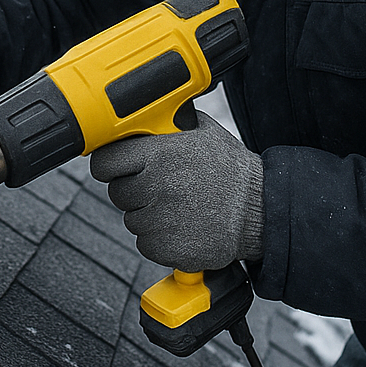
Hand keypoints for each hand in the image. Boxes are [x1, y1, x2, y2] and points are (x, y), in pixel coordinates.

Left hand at [88, 111, 263, 271]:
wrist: (261, 211)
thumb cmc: (232, 170)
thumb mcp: (201, 131)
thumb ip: (165, 124)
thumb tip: (137, 119)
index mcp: (160, 153)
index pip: (104, 162)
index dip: (109, 165)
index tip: (116, 167)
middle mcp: (156, 186)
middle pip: (116, 192)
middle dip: (133, 189)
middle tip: (158, 187)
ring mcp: (159, 220)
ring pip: (131, 219)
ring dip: (147, 214)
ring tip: (179, 206)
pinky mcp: (166, 248)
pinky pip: (145, 243)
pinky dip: (158, 238)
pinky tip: (181, 226)